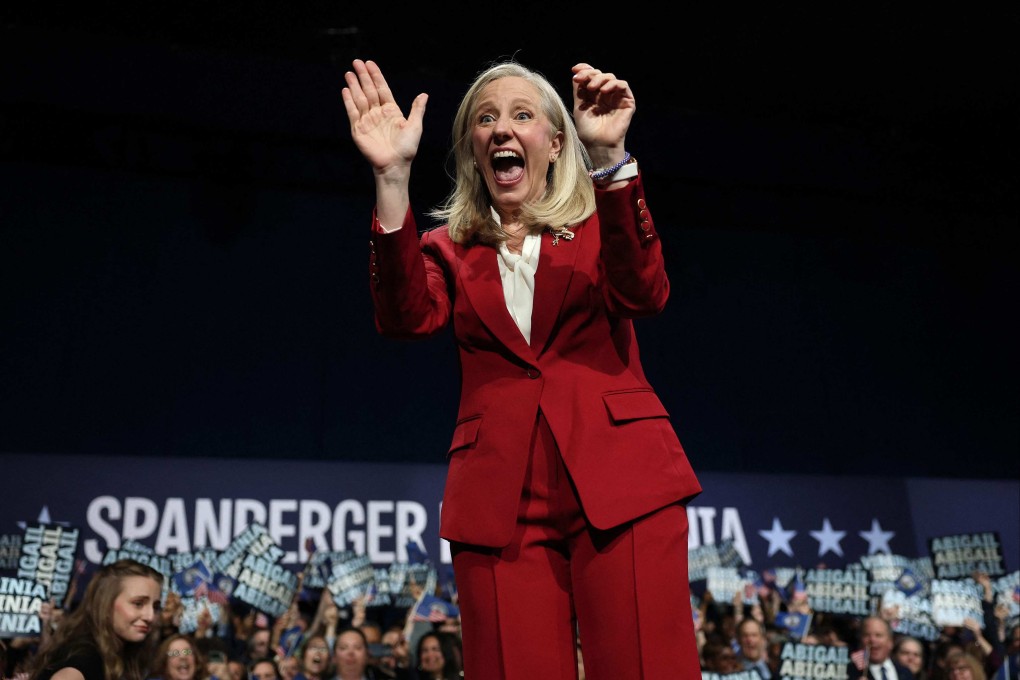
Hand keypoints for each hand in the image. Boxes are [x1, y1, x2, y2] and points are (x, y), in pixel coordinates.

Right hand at [342, 59, 426, 175]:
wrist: (395, 165)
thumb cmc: (407, 148)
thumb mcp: (415, 126)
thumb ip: (417, 109)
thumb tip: (424, 94)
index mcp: (391, 110)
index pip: (382, 88)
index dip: (376, 76)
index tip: (370, 63)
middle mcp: (378, 113)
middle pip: (369, 90)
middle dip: (363, 76)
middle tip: (357, 61)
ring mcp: (367, 120)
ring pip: (359, 98)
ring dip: (354, 85)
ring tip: (349, 73)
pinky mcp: (358, 129)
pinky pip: (352, 112)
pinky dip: (348, 101)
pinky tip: (345, 90)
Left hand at [570, 63, 634, 166]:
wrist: (598, 144)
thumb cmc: (588, 130)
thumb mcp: (579, 107)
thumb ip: (579, 91)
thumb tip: (576, 74)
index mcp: (594, 95)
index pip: (591, 76)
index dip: (584, 69)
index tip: (574, 69)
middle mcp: (606, 94)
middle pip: (600, 74)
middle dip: (589, 74)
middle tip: (580, 79)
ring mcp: (617, 97)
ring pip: (611, 78)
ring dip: (599, 79)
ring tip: (591, 88)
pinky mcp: (627, 102)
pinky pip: (623, 85)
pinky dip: (613, 84)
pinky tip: (604, 91)